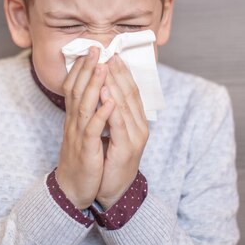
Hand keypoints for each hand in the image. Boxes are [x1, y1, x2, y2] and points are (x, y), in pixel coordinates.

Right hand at [56, 47, 114, 208]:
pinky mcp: (85, 150)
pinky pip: (92, 129)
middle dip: (87, 68)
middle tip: (95, 48)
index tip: (91, 51)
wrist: (73, 189)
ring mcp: (78, 135)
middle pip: (78, 90)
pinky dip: (101, 114)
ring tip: (103, 66)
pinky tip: (109, 101)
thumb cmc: (82, 160)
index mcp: (75, 118)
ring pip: (84, 105)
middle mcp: (74, 122)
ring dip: (94, 85)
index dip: (82, 68)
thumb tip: (97, 94)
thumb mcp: (83, 132)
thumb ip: (88, 113)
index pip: (75, 87)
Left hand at [96, 54, 148, 209]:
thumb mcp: (112, 133)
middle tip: (108, 53)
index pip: (131, 91)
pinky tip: (104, 92)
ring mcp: (135, 137)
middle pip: (130, 93)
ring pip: (125, 104)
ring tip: (105, 65)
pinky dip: (111, 106)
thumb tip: (106, 90)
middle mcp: (140, 126)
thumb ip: (113, 113)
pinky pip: (118, 123)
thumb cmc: (109, 161)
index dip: (122, 72)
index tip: (112, 54)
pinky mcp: (126, 148)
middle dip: (119, 72)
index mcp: (137, 121)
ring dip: (115, 83)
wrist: (111, 191)